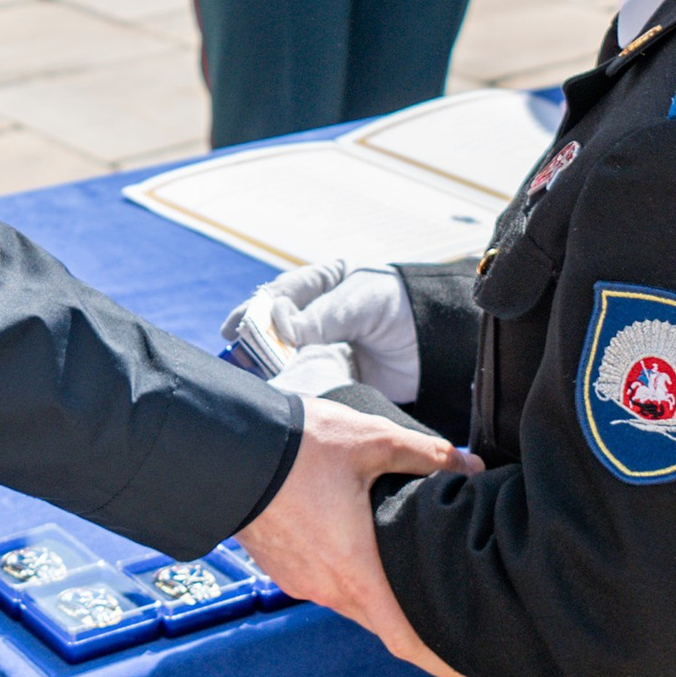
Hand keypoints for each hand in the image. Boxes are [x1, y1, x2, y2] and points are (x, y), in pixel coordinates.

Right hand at [226, 258, 420, 400]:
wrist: (443, 345)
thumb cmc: (404, 309)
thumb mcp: (363, 303)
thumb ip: (324, 316)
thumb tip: (282, 328)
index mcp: (323, 282)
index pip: (281, 292)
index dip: (259, 309)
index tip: (246, 328)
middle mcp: (315, 312)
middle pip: (273, 324)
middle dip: (252, 338)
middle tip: (233, 353)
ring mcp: (321, 344)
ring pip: (282, 354)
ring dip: (263, 365)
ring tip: (243, 377)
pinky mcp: (331, 372)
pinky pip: (303, 379)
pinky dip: (286, 386)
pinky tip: (270, 394)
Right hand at [244, 399, 467, 676]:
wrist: (225, 449)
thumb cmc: (300, 448)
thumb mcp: (373, 441)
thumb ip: (427, 455)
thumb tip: (470, 466)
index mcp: (357, 572)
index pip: (405, 641)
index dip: (440, 660)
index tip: (466, 667)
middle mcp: (327, 588)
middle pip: (382, 621)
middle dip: (413, 619)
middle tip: (445, 603)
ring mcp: (299, 580)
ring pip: (351, 600)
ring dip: (376, 590)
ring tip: (399, 563)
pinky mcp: (279, 567)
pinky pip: (322, 582)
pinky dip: (344, 573)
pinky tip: (351, 540)